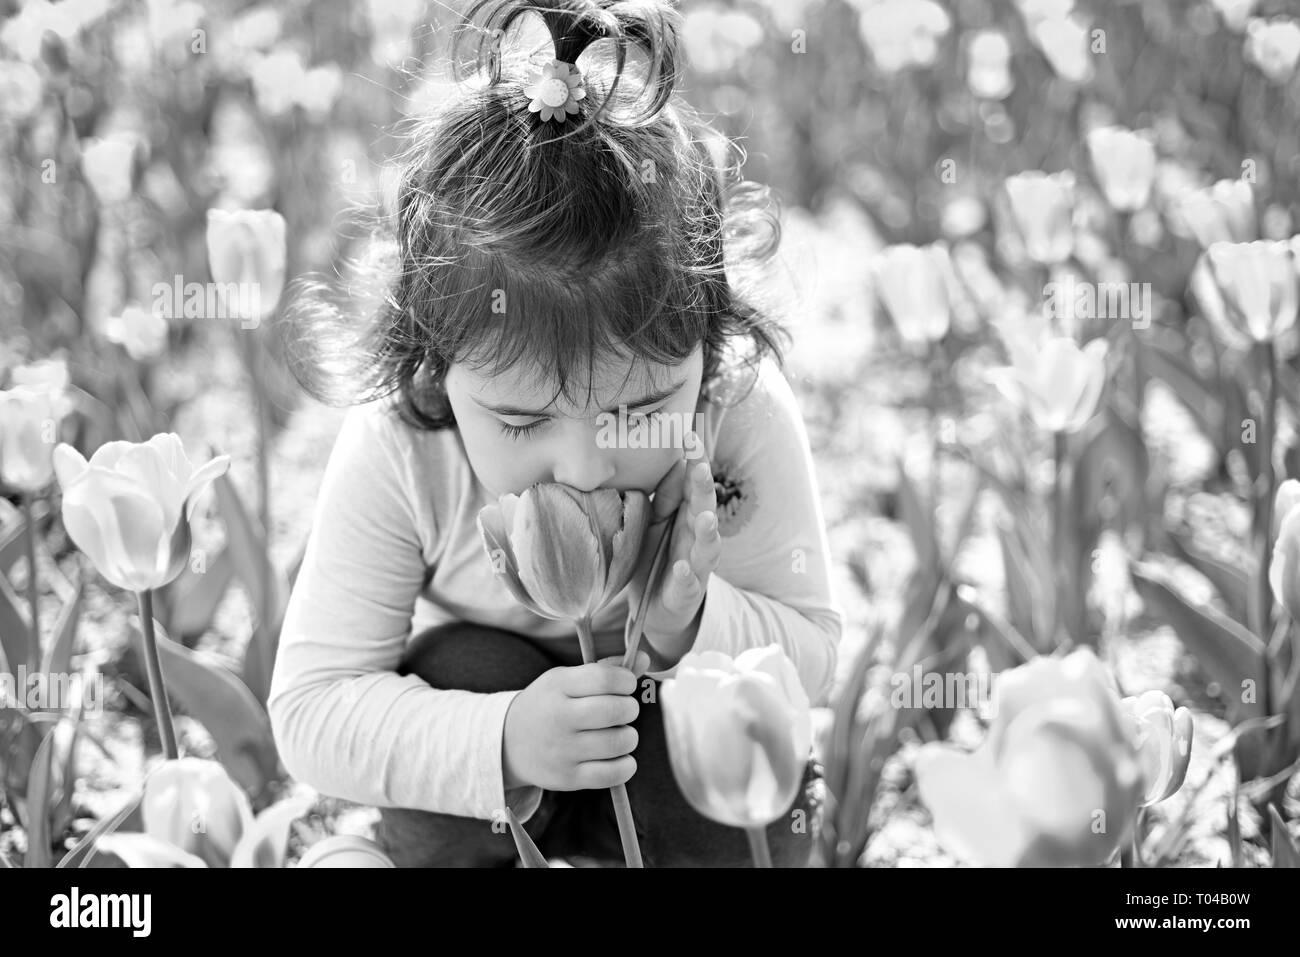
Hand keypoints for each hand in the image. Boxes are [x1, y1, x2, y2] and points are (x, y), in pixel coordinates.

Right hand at [502, 651, 650, 791]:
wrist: (509, 742)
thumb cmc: (550, 704)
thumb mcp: (568, 680)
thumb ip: (607, 670)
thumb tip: (645, 659)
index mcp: (558, 686)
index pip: (605, 678)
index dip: (626, 680)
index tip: (626, 685)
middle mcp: (558, 717)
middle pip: (615, 710)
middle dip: (630, 708)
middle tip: (623, 710)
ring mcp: (562, 750)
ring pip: (619, 742)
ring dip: (629, 737)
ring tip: (618, 733)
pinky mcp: (568, 778)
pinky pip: (613, 774)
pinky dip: (626, 765)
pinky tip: (619, 756)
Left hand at [626, 442, 721, 667]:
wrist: (659, 609)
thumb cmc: (658, 559)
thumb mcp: (656, 524)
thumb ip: (664, 498)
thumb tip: (673, 463)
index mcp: (688, 517)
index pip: (694, 484)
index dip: (695, 461)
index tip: (689, 435)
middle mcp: (697, 538)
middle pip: (704, 510)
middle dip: (704, 490)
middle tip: (700, 468)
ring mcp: (696, 566)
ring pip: (708, 547)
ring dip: (707, 532)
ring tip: (704, 518)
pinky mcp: (687, 593)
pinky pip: (689, 584)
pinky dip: (687, 576)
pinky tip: (682, 567)